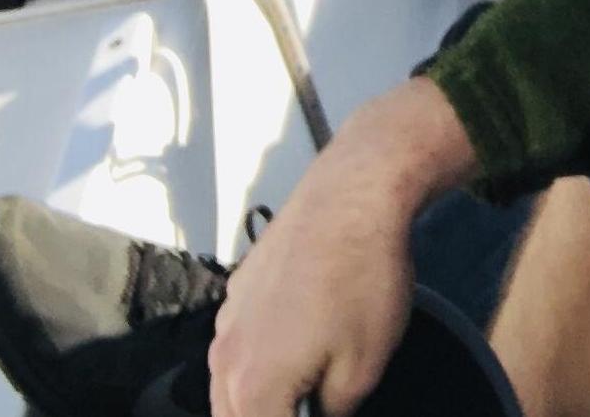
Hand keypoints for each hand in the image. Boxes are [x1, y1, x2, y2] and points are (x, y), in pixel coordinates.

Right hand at [210, 80, 473, 416]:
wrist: (354, 195)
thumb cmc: (364, 279)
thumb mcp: (364, 366)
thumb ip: (333, 409)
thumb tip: (321, 411)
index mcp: (251, 389)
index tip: (324, 408)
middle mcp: (225, 359)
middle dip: (273, 413)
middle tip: (313, 399)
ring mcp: (227, 320)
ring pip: (229, 385)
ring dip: (259, 396)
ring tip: (306, 380)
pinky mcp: (238, 289)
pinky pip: (238, 343)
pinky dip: (259, 356)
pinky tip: (299, 338)